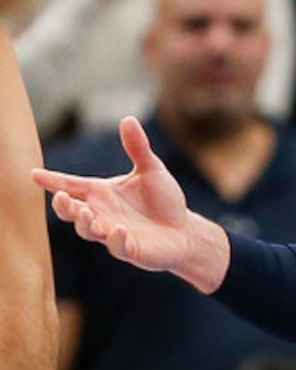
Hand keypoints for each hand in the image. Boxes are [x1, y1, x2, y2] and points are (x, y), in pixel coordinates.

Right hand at [36, 118, 229, 290]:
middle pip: (70, 211)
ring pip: (88, 231)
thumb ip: (138, 148)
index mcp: (101, 192)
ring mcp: (113, 233)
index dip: (51, 180)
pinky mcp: (131, 250)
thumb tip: (128, 119)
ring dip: (84, 223)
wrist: (185, 231)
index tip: (35, 174)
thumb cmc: (163, 201)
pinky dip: (116, 239)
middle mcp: (102, 213)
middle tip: (61, 196)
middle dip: (62, 205)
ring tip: (88, 212)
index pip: (70, 184)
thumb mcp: (152, 170)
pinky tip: (120, 230)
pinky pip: (118, 247)